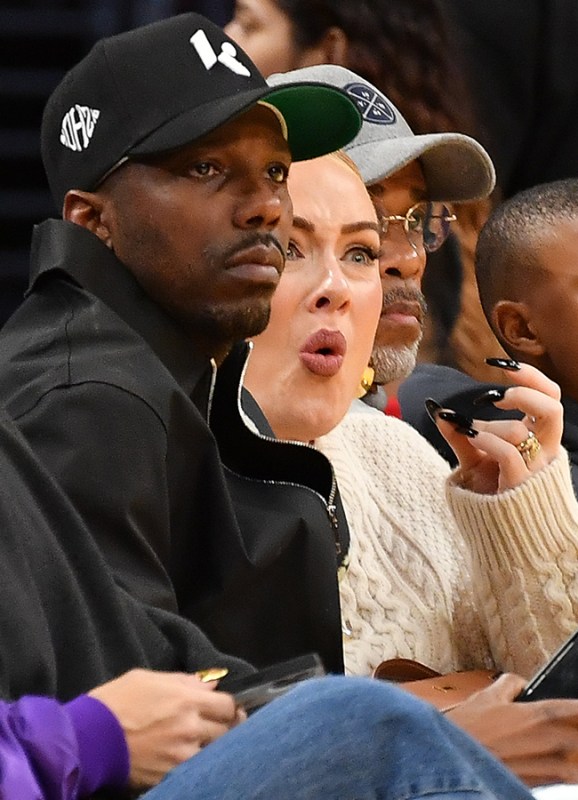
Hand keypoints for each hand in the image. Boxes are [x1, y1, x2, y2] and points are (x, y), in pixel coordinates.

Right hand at [89, 668, 244, 787]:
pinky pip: (194, 769)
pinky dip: (194, 763)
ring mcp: (182, 755)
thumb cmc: (116, 701)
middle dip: (224, 727)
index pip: (228, 705)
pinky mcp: (170, 776)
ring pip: (214, 753)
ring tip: (200, 742)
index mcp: (187, 700)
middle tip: (217, 726)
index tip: (224, 708)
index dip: (229, 706)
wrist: (88, 738)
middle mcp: (190, 728)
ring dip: (211, 747)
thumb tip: (209, 685)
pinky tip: (185, 756)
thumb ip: (184, 681)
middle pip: (227, 731)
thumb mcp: (148, 678)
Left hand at [435, 363, 562, 492]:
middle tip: (493, 397)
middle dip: (523, 392)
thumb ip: (461, 435)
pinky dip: (486, 440)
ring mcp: (535, 470)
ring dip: (489, 426)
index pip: (551, 397)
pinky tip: (470, 436)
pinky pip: (509, 454)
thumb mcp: (474, 459)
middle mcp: (545, 452)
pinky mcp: (520, 486)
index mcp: (539, 439)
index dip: (531, 376)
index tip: (498, 365)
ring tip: (471, 433)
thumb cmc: (491, 494)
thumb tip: (437, 409)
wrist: (496, 534)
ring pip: (522, 431)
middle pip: (554, 407)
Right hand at [447, 673, 577, 785]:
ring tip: (565, 745)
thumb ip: (509, 685)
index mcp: (539, 716)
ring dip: (576, 753)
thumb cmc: (465, 732)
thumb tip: (518, 683)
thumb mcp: (485, 697)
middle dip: (577, 728)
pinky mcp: (540, 785)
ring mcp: (548, 767)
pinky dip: (569, 770)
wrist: (452, 765)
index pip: (577, 708)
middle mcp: (549, 742)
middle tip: (571, 726)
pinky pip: (567, 777)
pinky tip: (562, 763)